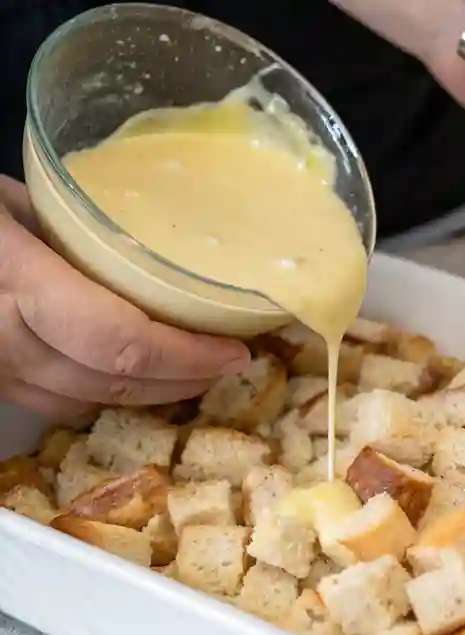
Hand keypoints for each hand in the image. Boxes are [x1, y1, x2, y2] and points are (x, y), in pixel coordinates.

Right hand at [0, 177, 250, 419]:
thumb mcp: (8, 199)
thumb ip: (67, 231)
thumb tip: (139, 248)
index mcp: (16, 278)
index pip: (122, 342)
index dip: (188, 356)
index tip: (237, 347)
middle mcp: (0, 337)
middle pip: (113, 383)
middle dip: (184, 380)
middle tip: (230, 363)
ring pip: (86, 401)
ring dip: (153, 395)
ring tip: (198, 374)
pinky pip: (54, 401)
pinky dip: (107, 396)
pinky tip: (139, 381)